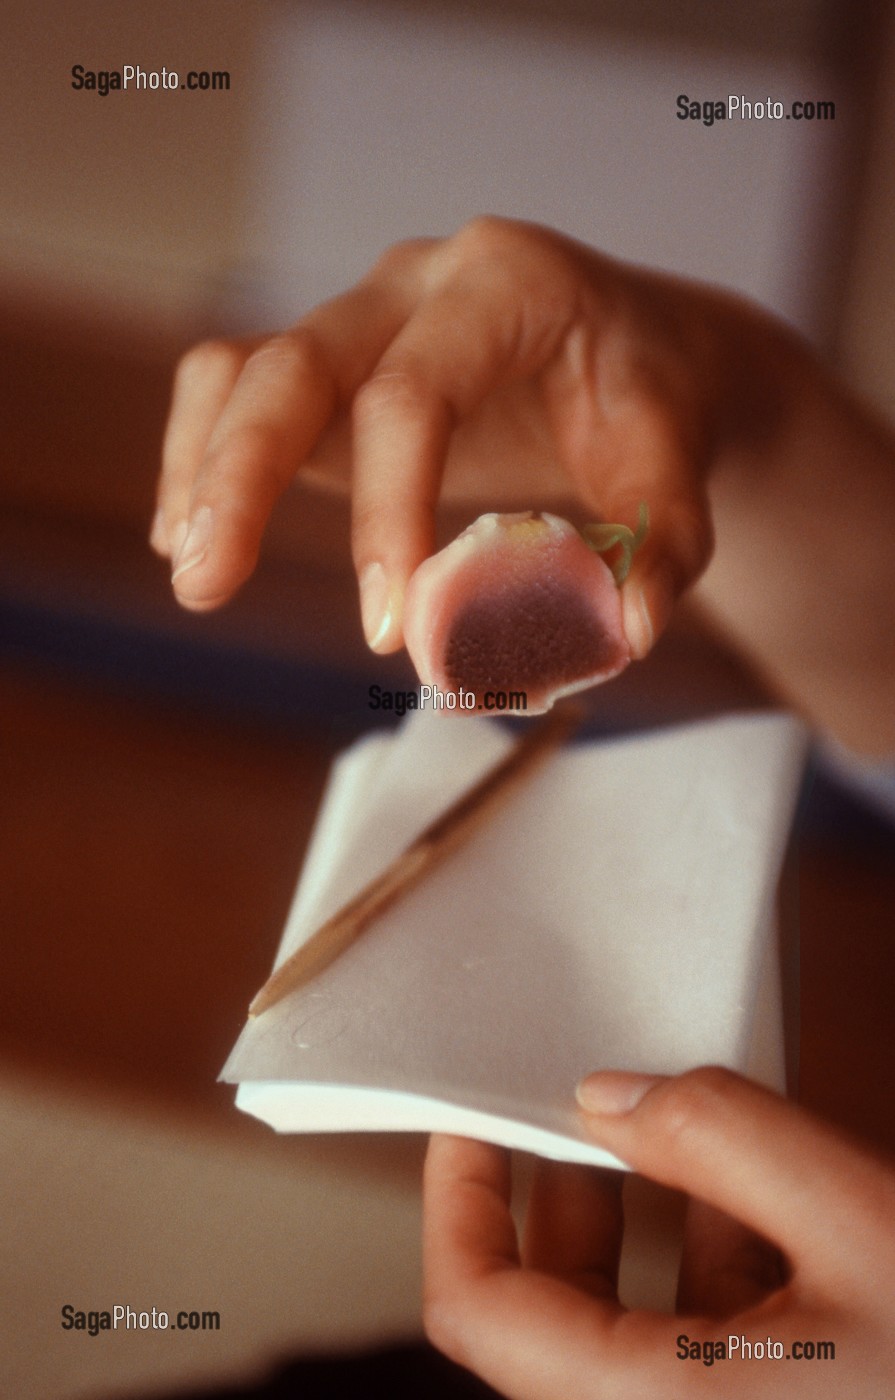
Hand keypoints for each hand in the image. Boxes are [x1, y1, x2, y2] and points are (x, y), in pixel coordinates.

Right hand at [152, 217, 749, 656]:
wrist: (635, 353)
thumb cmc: (650, 404)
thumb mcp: (675, 466)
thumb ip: (659, 547)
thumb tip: (623, 633)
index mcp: (508, 284)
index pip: (414, 395)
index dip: (388, 513)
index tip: (391, 628)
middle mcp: (419, 286)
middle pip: (299, 363)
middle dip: (244, 478)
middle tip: (208, 588)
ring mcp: (364, 318)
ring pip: (246, 370)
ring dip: (206, 471)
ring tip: (194, 573)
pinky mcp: (334, 364)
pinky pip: (237, 388)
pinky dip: (204, 457)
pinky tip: (190, 535)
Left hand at [423, 1068, 894, 1397]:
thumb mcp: (857, 1217)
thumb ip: (719, 1134)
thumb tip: (604, 1095)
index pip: (479, 1313)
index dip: (458, 1200)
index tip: (471, 1113)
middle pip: (548, 1311)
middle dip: (560, 1192)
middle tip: (581, 1097)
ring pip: (624, 1325)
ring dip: (640, 1220)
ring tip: (675, 1126)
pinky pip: (695, 1346)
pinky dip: (707, 1265)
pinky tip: (752, 1192)